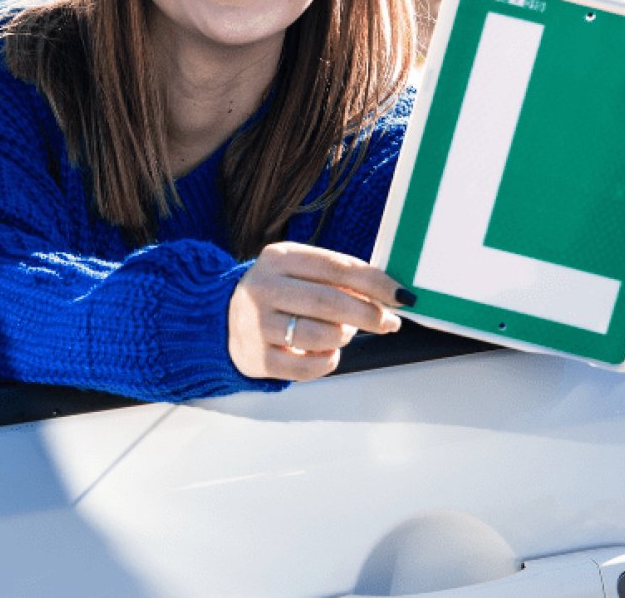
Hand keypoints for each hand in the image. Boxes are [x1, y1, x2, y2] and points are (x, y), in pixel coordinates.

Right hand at [227, 242, 407, 380]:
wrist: (223, 319)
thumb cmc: (277, 295)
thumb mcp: (299, 272)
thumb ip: (339, 278)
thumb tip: (390, 295)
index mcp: (278, 258)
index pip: (336, 267)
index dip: (375, 282)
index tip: (401, 296)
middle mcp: (262, 288)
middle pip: (329, 302)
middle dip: (369, 314)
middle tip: (389, 322)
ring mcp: (256, 324)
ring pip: (319, 335)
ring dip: (345, 336)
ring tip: (346, 333)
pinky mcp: (256, 357)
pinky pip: (306, 367)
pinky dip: (328, 361)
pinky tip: (328, 352)